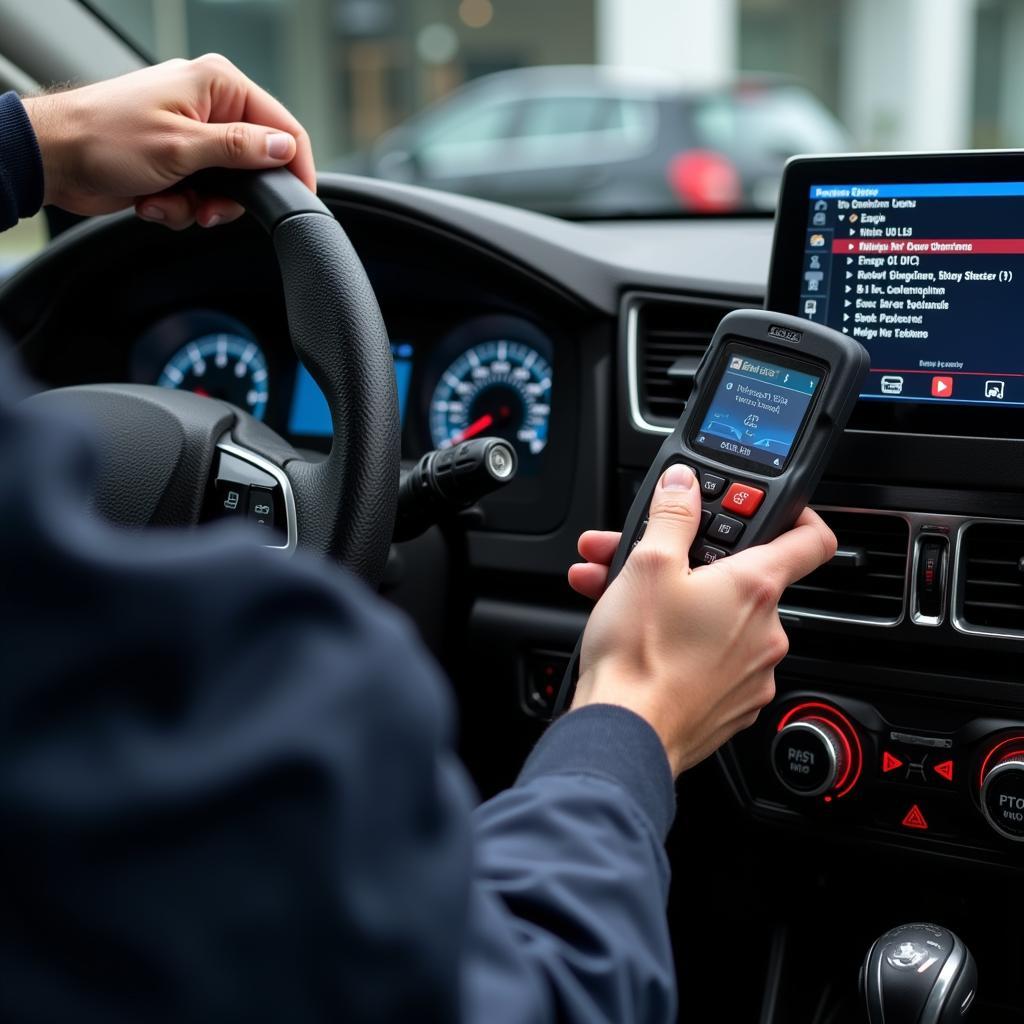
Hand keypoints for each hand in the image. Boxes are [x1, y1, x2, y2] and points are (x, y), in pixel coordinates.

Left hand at [22, 55, 315, 228]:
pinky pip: (201, 195)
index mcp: (217, 85)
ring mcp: (192, 134)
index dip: (295, 166)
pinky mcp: (177, 161)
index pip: (282, 126)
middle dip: (231, 197)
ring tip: (168, 201)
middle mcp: (208, 106)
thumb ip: (240, 149)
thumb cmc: (105, 138)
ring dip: (199, 206)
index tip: (300, 200)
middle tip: (209, 209)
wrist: (55, 158)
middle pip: (255, 164)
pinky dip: (179, 207)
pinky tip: (152, 200)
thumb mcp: (183, 147)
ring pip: (227, 188)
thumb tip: (284, 149)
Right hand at [568, 464, 835, 776]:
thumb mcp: (646, 564)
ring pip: (718, 619)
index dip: (796, 515)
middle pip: (738, 579)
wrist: (625, 734)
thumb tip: (683, 484)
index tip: (770, 511)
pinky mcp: (732, 705)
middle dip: (688, 560)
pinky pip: (711, 658)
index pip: (811, 540)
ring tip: (618, 596)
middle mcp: (767, 632)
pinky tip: (639, 636)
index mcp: (755, 588)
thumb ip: (672, 515)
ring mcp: (752, 673)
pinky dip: (680, 642)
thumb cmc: (639, 656)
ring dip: (674, 601)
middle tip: (645, 555)